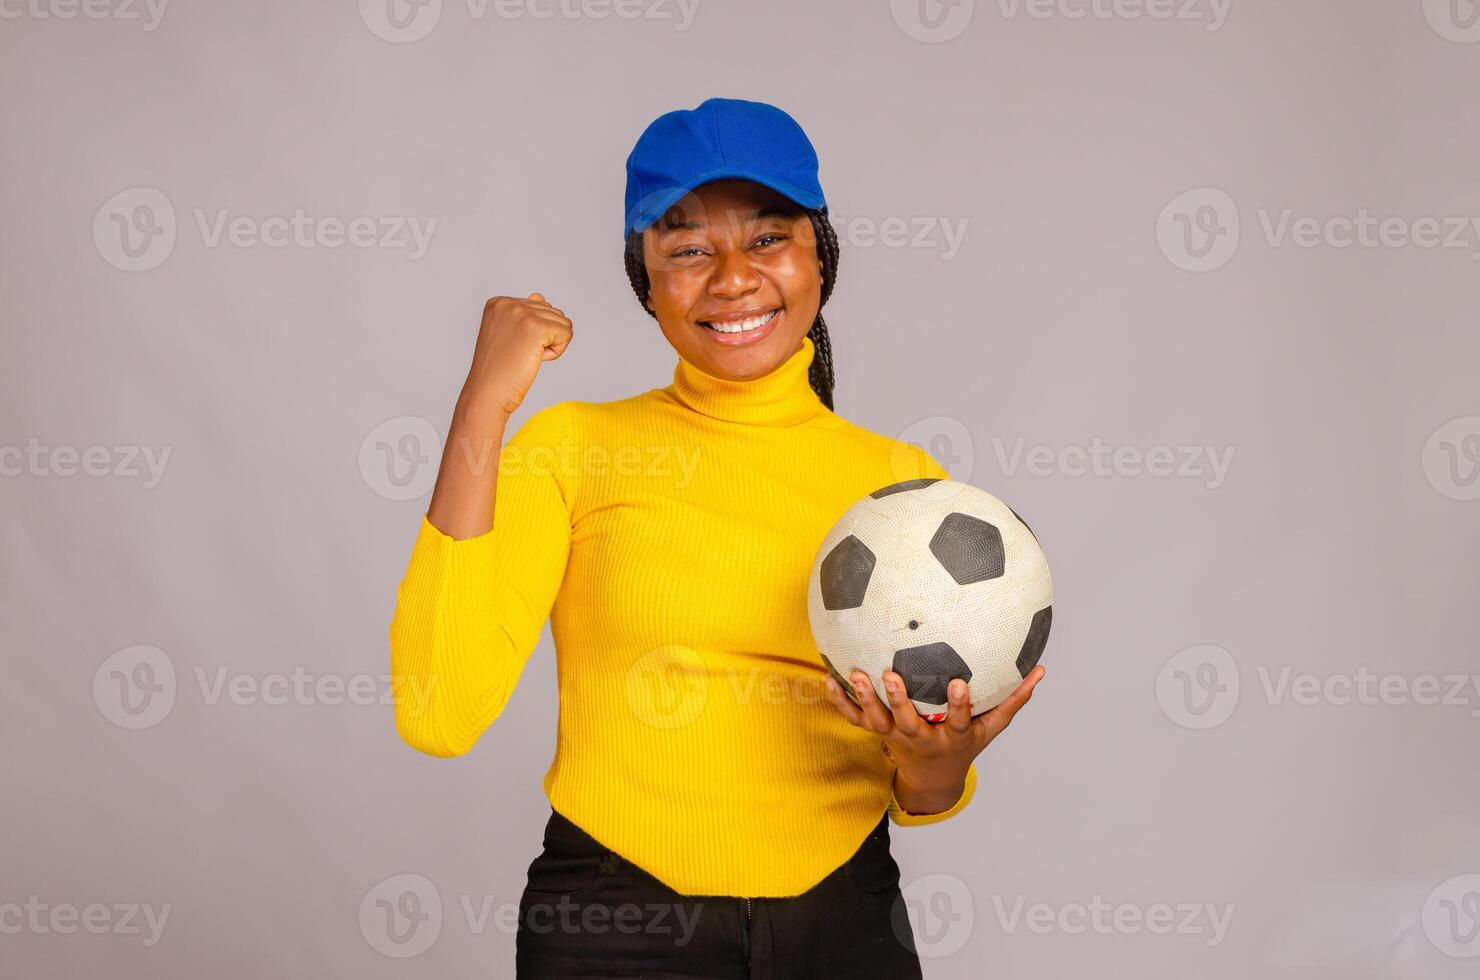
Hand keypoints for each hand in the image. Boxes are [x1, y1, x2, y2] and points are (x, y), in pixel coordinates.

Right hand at [459, 292, 572, 418]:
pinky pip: (567, 334)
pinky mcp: (535, 327)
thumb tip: (539, 296)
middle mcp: (508, 303)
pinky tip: (535, 359)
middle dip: (544, 338)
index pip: (540, 308)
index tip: (511, 348)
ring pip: (563, 323)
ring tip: (525, 357)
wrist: (487, 393)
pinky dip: (556, 352)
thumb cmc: (498, 370)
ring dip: (551, 345)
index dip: (533, 334)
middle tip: (519, 355)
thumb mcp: (508, 335)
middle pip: (553, 313)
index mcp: (498, 302)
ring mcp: (521, 313)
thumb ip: (525, 314)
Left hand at [824, 664, 1044, 814]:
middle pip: (907, 723)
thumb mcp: (990, 728)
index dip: (960, 705)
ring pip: (877, 722)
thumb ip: (1013, 699)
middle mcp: (921, 739)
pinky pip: (854, 720)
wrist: (932, 779)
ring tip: (855, 674)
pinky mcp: (876, 735)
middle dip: (898, 701)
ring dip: (864, 699)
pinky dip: (840, 703)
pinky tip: (827, 680)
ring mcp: (895, 739)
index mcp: (951, 737)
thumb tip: (1041, 670)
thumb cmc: (964, 744)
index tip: (959, 682)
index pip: (958, 722)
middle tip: (890, 674)